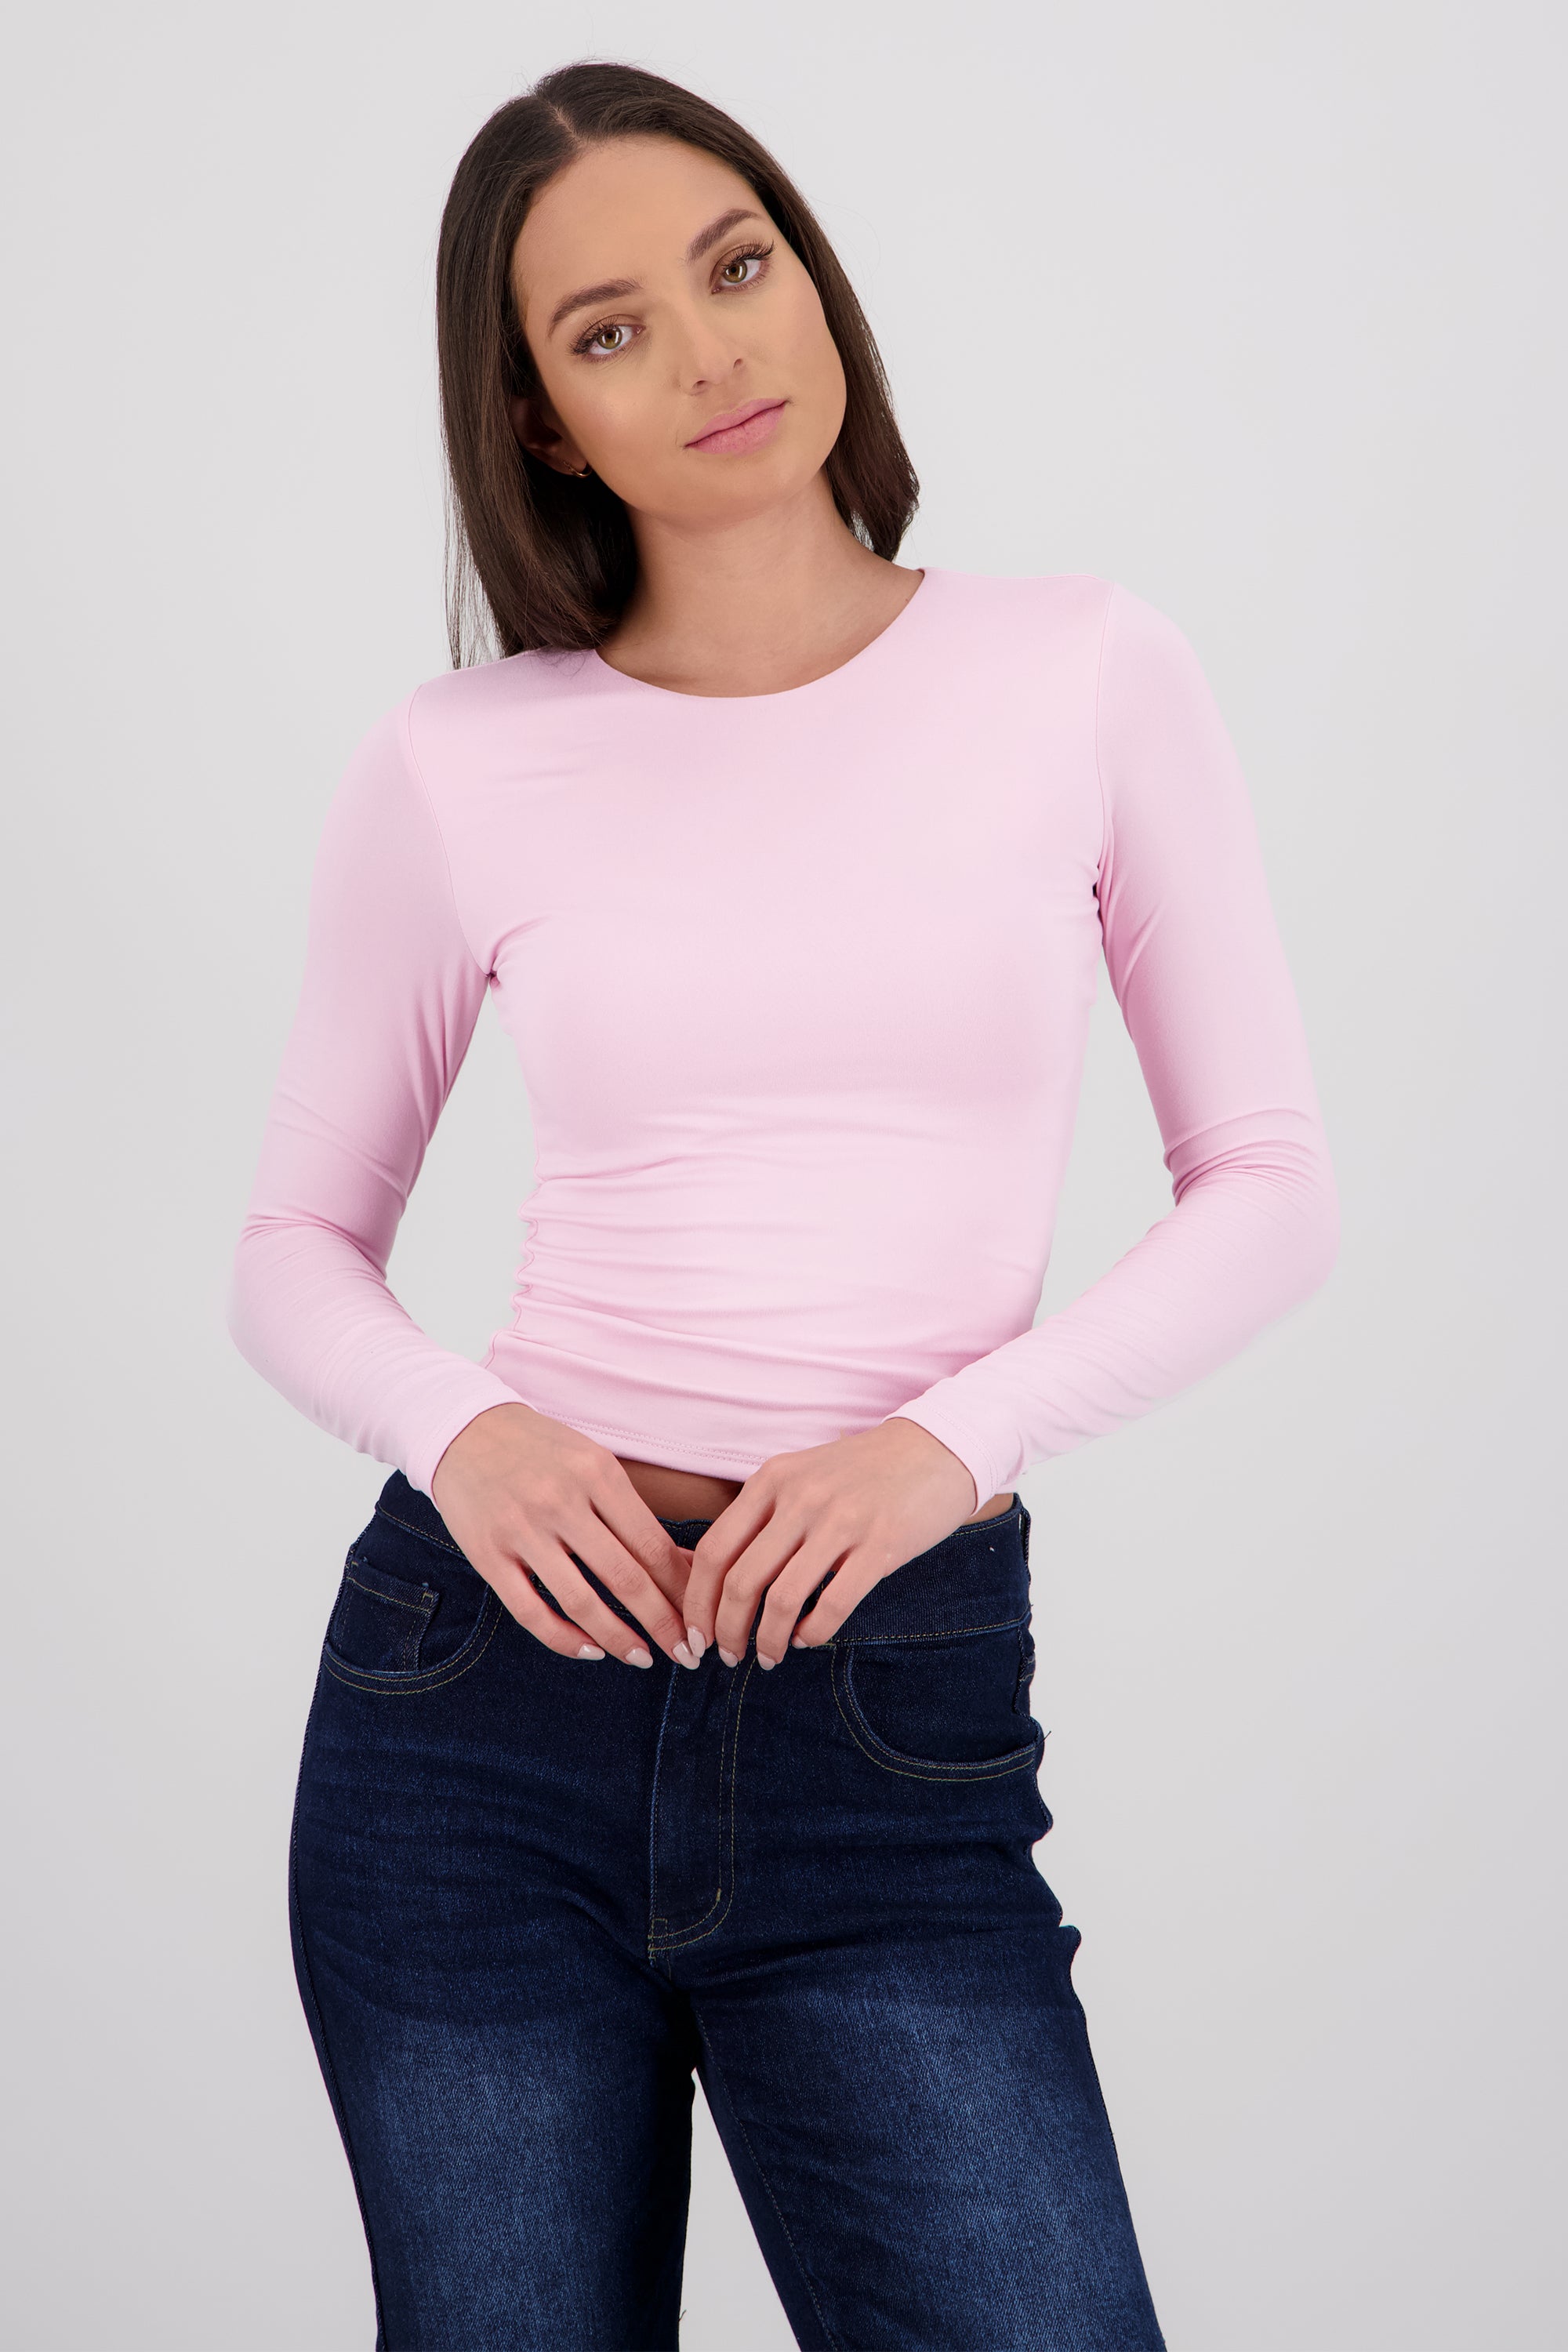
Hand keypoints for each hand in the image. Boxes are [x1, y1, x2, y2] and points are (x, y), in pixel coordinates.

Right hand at [430, 1402, 698, 1669]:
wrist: (464, 1429)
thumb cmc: (542, 1450)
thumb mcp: (594, 1463)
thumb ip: (633, 1513)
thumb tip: (686, 1565)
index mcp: (598, 1473)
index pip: (652, 1546)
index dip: (683, 1591)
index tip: (701, 1618)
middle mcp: (562, 1501)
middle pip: (626, 1577)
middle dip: (664, 1623)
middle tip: (687, 1653)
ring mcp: (522, 1529)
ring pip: (581, 1601)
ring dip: (619, 1639)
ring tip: (643, 1658)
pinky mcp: (487, 1553)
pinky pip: (530, 1611)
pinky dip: (564, 1638)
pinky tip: (591, 1650)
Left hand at [680, 1418, 978, 1668]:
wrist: (937, 1448)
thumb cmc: (864, 1470)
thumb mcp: (802, 1474)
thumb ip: (765, 1514)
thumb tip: (723, 1579)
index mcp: (772, 1480)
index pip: (714, 1550)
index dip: (698, 1601)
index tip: (697, 1632)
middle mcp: (799, 1498)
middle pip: (740, 1581)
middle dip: (726, 1630)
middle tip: (727, 1655)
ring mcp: (840, 1521)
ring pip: (781, 1600)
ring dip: (767, 1641)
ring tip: (768, 1657)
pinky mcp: (880, 1545)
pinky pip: (832, 1606)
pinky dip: (811, 1634)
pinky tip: (807, 1639)